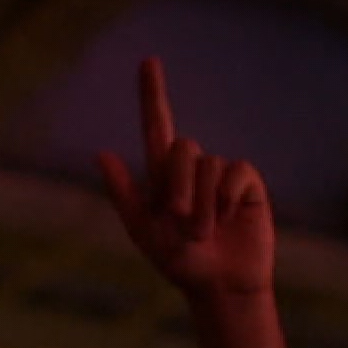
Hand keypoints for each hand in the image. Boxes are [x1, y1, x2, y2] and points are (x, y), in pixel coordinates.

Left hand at [95, 59, 276, 300]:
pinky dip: (226, 196)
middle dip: (179, 186)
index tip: (148, 61)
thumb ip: (123, 194)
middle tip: (184, 224)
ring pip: (208, 165)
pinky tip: (229, 217)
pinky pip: (235, 172)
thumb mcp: (144, 232)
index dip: (152, 93)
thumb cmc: (180, 264)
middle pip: (182, 147)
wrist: (220, 286)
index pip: (157, 126)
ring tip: (206, 233)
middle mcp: (193, 169)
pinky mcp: (247, 184)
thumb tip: (101, 153)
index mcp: (164, 176)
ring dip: (203, 205)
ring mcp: (221, 175)